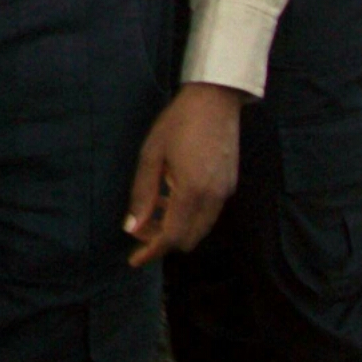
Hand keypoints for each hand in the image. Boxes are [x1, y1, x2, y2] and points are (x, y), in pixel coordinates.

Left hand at [124, 82, 246, 266]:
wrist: (215, 101)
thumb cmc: (177, 123)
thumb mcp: (150, 155)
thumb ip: (142, 194)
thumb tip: (131, 227)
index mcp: (192, 191)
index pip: (171, 237)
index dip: (151, 251)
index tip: (134, 260)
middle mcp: (214, 198)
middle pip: (187, 238)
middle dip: (162, 241)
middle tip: (138, 229)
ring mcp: (225, 193)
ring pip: (199, 228)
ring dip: (175, 228)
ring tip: (150, 210)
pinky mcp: (229, 186)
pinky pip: (208, 213)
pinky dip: (188, 215)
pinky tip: (169, 196)